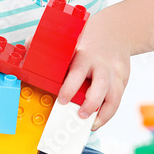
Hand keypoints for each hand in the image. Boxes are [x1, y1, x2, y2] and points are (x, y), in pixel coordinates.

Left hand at [55, 12, 131, 130]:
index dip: (70, 88)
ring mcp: (116, 72)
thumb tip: (29, 44)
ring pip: (114, 96)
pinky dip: (108, 112)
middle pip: (101, 86)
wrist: (118, 29)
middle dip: (91, 103)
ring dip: (103, 113)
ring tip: (91, 124)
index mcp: (87, 54)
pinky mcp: (124, 79)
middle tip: (80, 115)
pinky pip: (118, 100)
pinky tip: (98, 120)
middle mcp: (103, 64)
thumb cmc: (90, 35)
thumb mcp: (73, 34)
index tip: (61, 100)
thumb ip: (51, 42)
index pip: (78, 72)